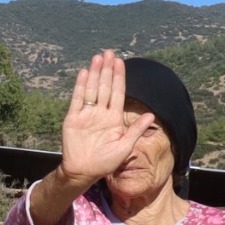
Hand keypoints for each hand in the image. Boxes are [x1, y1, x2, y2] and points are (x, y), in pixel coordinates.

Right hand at [58, 49, 158, 187]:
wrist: (83, 171)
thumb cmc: (106, 162)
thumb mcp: (125, 147)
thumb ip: (136, 130)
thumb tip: (152, 116)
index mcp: (114, 118)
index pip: (118, 93)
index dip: (119, 77)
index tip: (121, 62)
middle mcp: (100, 113)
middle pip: (105, 87)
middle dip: (107, 70)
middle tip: (109, 52)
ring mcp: (86, 114)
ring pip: (92, 89)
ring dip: (95, 73)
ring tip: (98, 58)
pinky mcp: (73, 118)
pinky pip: (78, 99)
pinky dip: (81, 86)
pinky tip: (85, 73)